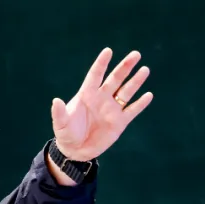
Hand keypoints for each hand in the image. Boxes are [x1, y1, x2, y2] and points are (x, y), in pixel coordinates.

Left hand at [51, 48, 153, 162]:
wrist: (76, 151)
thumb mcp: (61, 124)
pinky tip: (148, 95)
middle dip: (125, 67)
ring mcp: (112, 109)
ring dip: (136, 81)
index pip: (95, 75)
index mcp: (87, 95)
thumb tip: (55, 101)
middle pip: (115, 79)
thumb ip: (59, 113)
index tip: (108, 51)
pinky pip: (132, 110)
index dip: (101, 63)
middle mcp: (101, 98)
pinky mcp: (120, 122)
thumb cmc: (66, 134)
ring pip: (126, 92)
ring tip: (145, 70)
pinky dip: (140, 104)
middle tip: (136, 54)